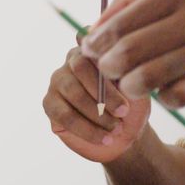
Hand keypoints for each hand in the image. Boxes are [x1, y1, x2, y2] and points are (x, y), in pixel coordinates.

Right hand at [44, 42, 151, 162]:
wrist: (125, 136)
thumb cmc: (132, 107)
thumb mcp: (135, 89)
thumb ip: (124, 70)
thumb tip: (108, 46)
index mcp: (94, 50)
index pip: (95, 52)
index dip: (110, 79)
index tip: (127, 104)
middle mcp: (72, 61)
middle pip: (80, 67)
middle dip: (103, 95)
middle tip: (123, 114)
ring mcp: (57, 82)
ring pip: (73, 93)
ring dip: (97, 115)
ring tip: (116, 129)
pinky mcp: (49, 104)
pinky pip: (64, 115)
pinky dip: (87, 130)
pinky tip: (104, 138)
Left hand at [81, 0, 184, 106]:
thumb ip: (138, 1)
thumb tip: (93, 24)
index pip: (121, 22)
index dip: (97, 41)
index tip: (87, 51)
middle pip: (128, 51)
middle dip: (108, 67)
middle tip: (107, 72)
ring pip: (147, 78)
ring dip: (131, 86)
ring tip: (133, 84)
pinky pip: (176, 97)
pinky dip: (164, 98)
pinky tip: (167, 90)